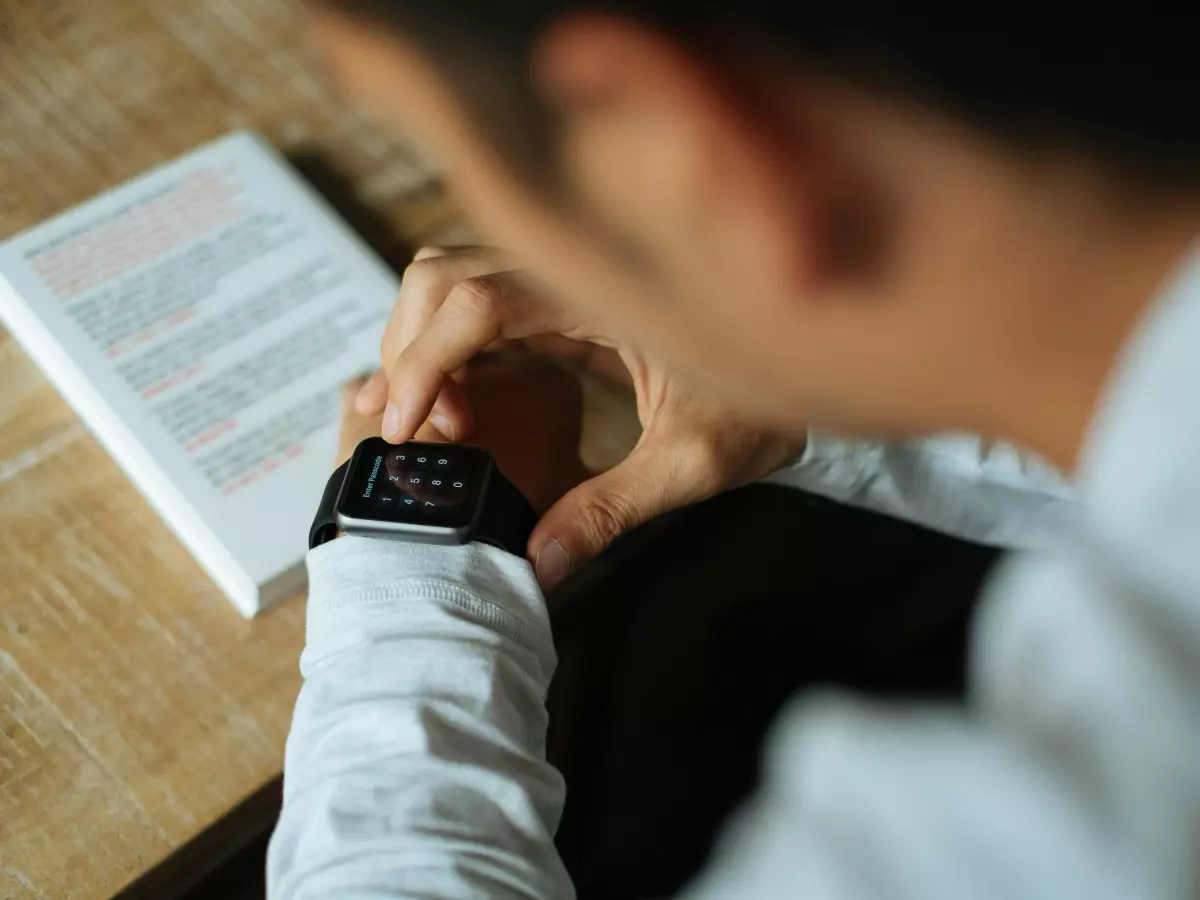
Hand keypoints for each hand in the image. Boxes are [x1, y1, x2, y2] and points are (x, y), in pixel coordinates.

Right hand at [356, 246, 799, 588]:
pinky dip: (448, 348)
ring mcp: (566, 277)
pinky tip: (446, 404)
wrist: (815, 348)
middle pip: (443, 275)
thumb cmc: (771, 392)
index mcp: (602, 287)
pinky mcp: (566, 300)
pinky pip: (483, 306)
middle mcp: (573, 265)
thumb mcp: (698, 459)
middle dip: (408, 350)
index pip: (476, 301)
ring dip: (421, 343)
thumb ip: (615, 507)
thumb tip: (540, 563)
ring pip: (452, 280)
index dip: (424, 363)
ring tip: (434, 422)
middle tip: (421, 434)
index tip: (405, 429)